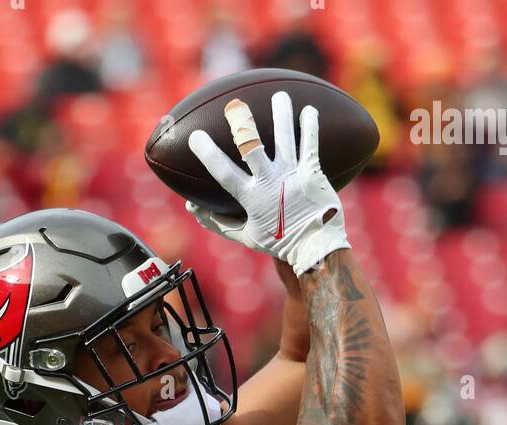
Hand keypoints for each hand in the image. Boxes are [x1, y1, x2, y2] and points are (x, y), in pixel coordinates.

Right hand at [183, 92, 349, 277]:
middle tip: (235, 106)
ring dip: (282, 114)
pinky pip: (310, 144)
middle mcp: (271, 182)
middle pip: (253, 148)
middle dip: (242, 126)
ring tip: (280, 96)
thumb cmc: (278, 241)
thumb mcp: (245, 236)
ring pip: (285, 138)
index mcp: (251, 198)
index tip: (196, 137)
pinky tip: (309, 109)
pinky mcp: (312, 172)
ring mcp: (292, 175)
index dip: (209, 155)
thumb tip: (191, 208)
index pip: (224, 173)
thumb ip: (217, 222)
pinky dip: (310, 125)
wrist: (315, 247)